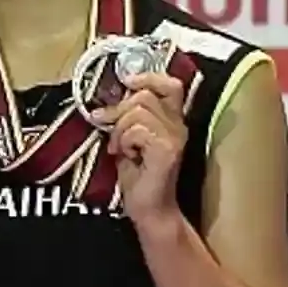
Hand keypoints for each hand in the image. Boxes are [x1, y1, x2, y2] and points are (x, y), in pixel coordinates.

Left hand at [94, 72, 186, 226]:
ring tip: (121, 148)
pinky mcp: (167, 150)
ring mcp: (175, 137)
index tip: (126, 83)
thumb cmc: (137, 175)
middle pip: (144, 95)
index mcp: (172, 119)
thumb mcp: (128, 138)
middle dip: (118, 111)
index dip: (147, 77)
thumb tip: (108, 100)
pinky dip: (123, 142)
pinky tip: (126, 156)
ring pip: (137, 111)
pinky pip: (136, 130)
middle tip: (111, 131)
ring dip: (119, 130)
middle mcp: (179, 124)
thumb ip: (126, 117)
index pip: (170, 83)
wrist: (148, 209)